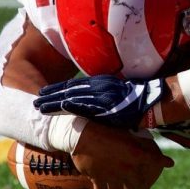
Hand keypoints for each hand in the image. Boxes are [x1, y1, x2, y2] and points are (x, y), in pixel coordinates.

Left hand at [34, 75, 164, 128]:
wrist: (154, 101)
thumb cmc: (139, 98)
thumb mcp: (119, 92)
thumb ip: (105, 95)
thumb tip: (97, 102)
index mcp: (101, 82)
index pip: (75, 85)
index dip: (58, 88)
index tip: (45, 91)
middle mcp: (99, 86)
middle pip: (69, 90)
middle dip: (51, 95)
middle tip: (35, 99)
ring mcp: (102, 96)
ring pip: (73, 97)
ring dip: (55, 102)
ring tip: (39, 106)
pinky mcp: (107, 107)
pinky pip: (86, 106)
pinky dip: (72, 106)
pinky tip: (60, 106)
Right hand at [72, 122, 173, 188]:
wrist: (82, 133)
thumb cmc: (104, 127)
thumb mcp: (124, 128)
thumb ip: (134, 134)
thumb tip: (143, 128)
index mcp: (136, 154)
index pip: (155, 159)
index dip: (163, 162)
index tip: (169, 163)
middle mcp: (127, 168)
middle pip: (139, 186)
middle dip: (142, 188)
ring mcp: (113, 176)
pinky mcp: (98, 179)